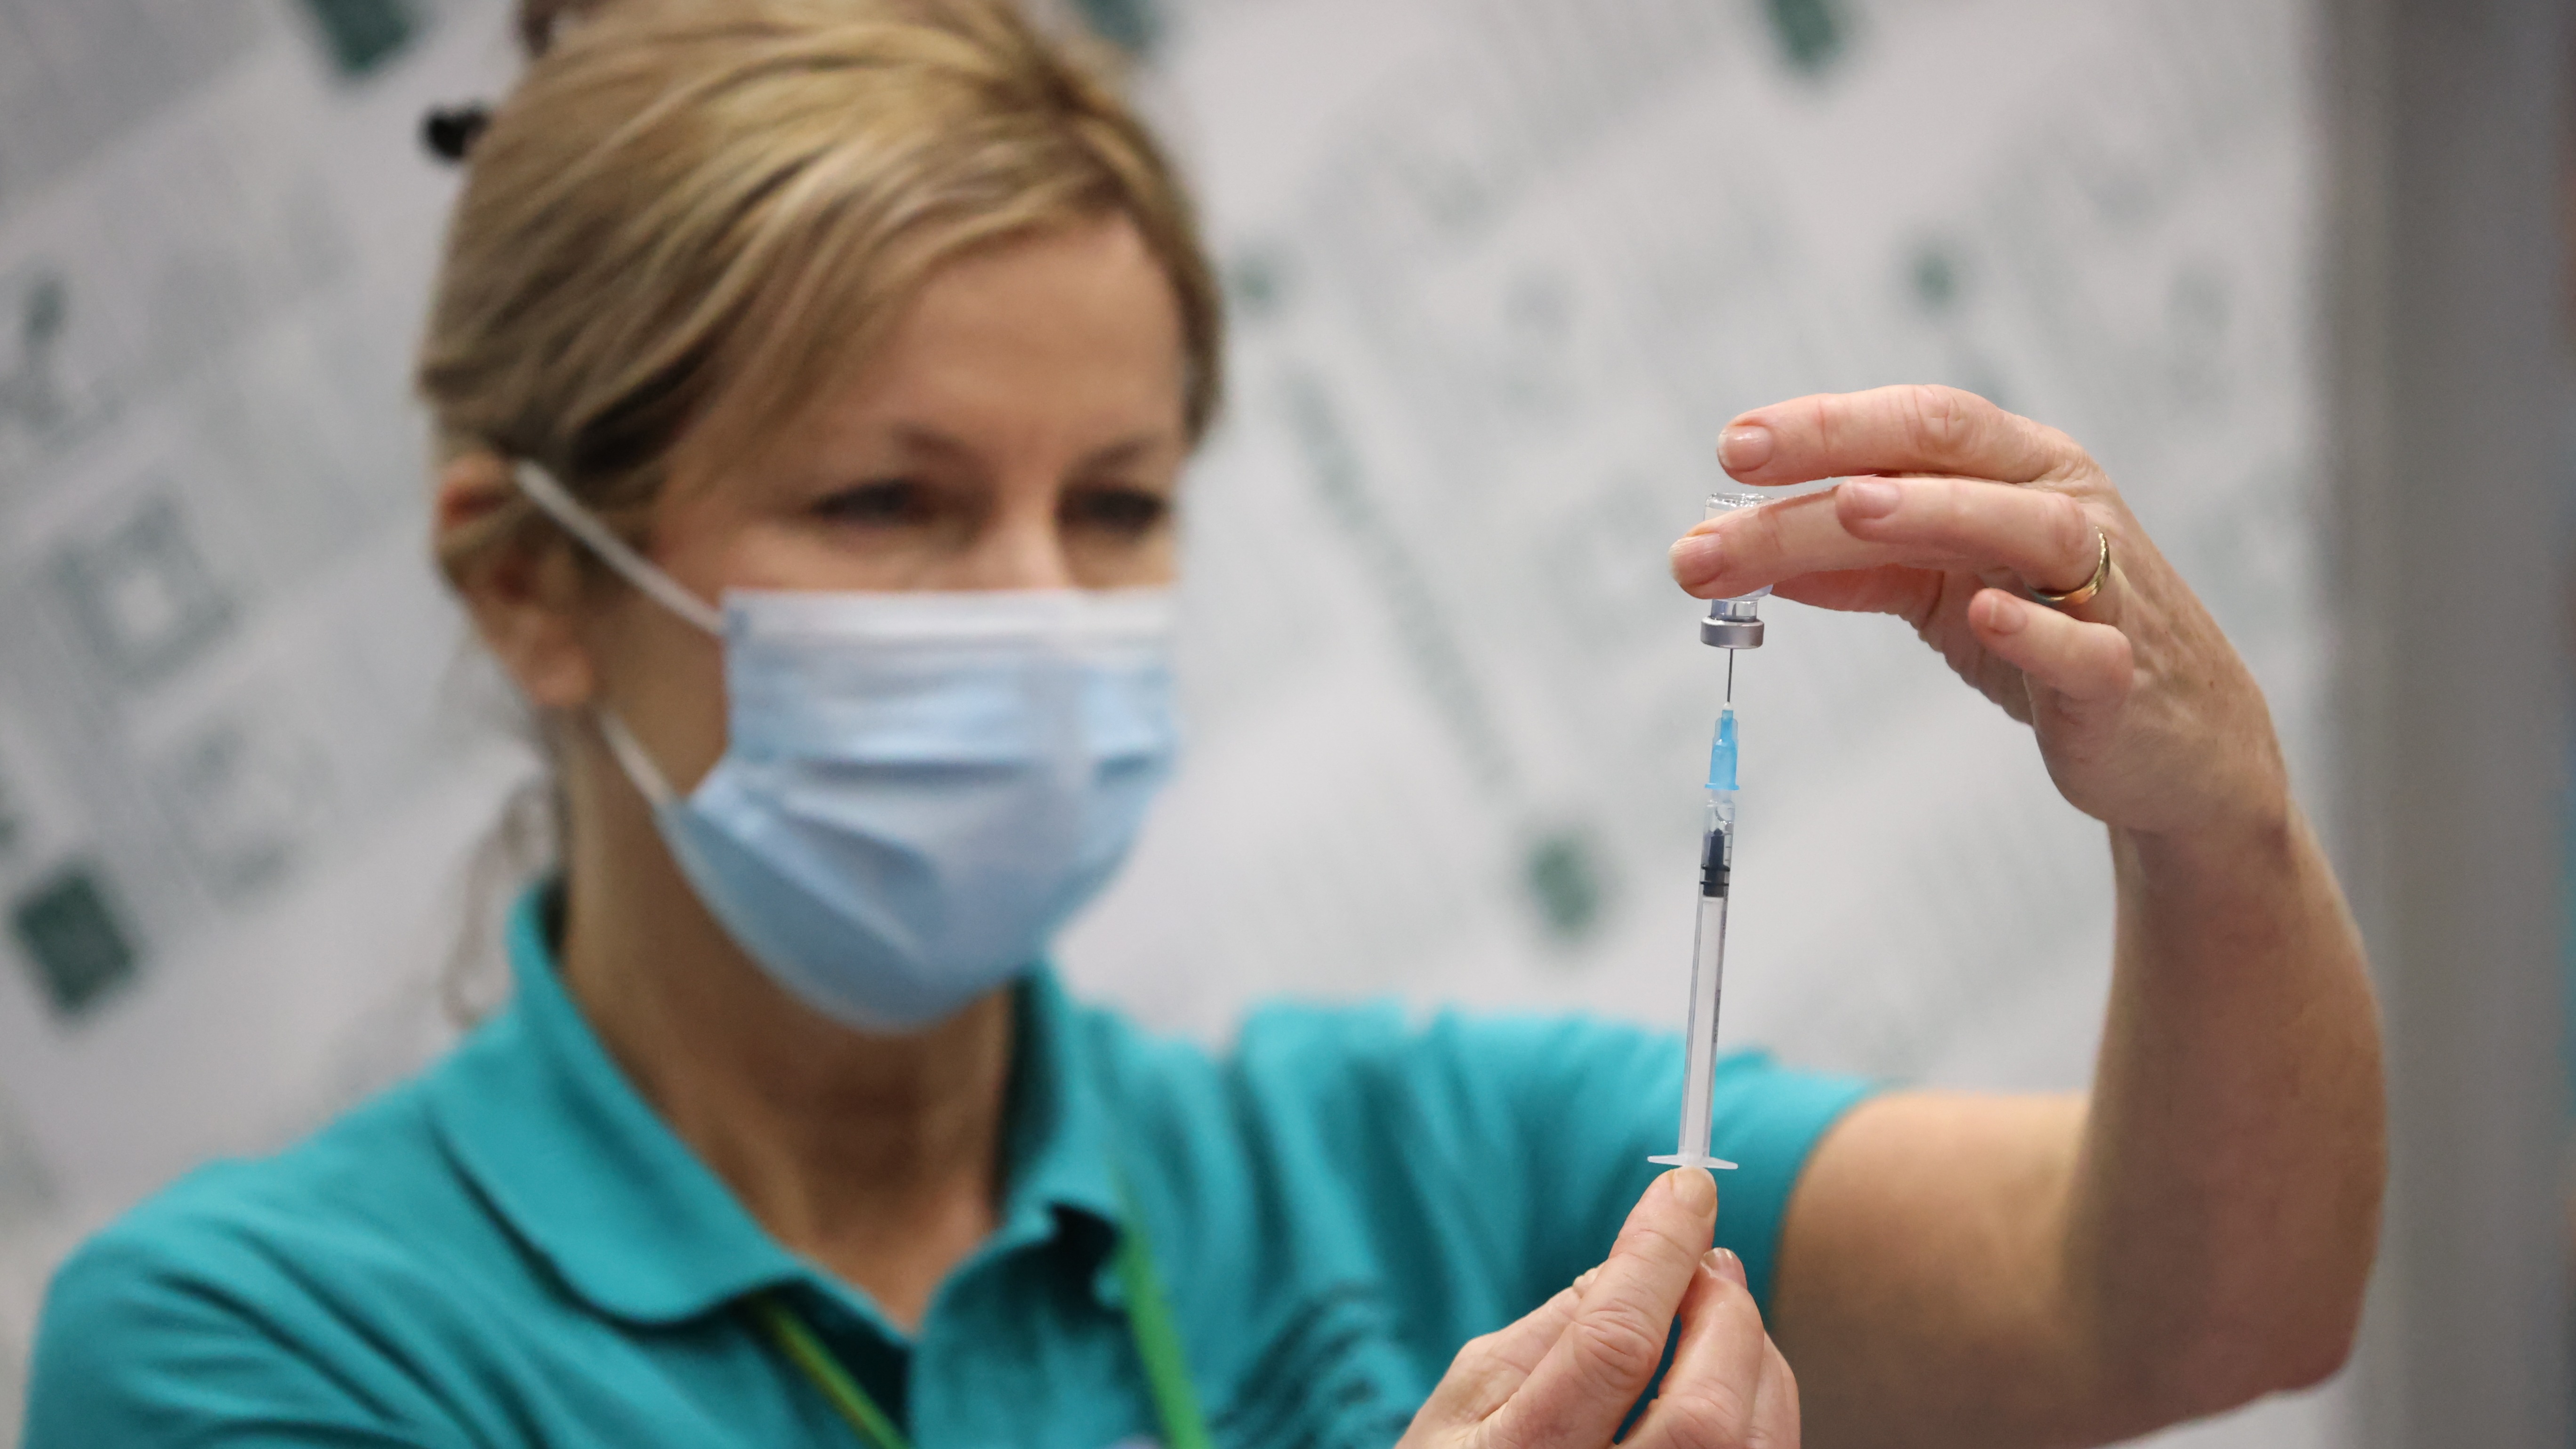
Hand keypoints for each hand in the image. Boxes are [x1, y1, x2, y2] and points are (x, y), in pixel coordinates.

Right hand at [1398, 1168, 1797, 1448]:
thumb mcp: (1466, 1399)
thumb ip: (1547, 1331)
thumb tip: (1630, 1266)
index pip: (1614, 1343)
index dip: (1659, 1252)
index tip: (1686, 1186)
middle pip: (1705, 1409)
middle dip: (1723, 1311)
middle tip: (1707, 1258)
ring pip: (1753, 1445)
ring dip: (1755, 1356)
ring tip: (1718, 1312)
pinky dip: (1763, 1403)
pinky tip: (1730, 1372)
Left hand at [1668, 385, 2284, 839]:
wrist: (2167, 744)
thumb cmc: (2045, 642)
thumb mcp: (1937, 592)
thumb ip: (1853, 567)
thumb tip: (1739, 552)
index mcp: (2016, 471)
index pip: (1915, 423)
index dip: (1826, 424)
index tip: (1732, 447)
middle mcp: (2063, 505)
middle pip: (1950, 452)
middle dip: (1843, 445)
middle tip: (1740, 463)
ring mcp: (2104, 586)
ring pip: (2028, 526)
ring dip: (1938, 508)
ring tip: (1851, 505)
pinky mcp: (2123, 676)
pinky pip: (2085, 643)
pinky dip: (2036, 627)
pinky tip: (1983, 616)